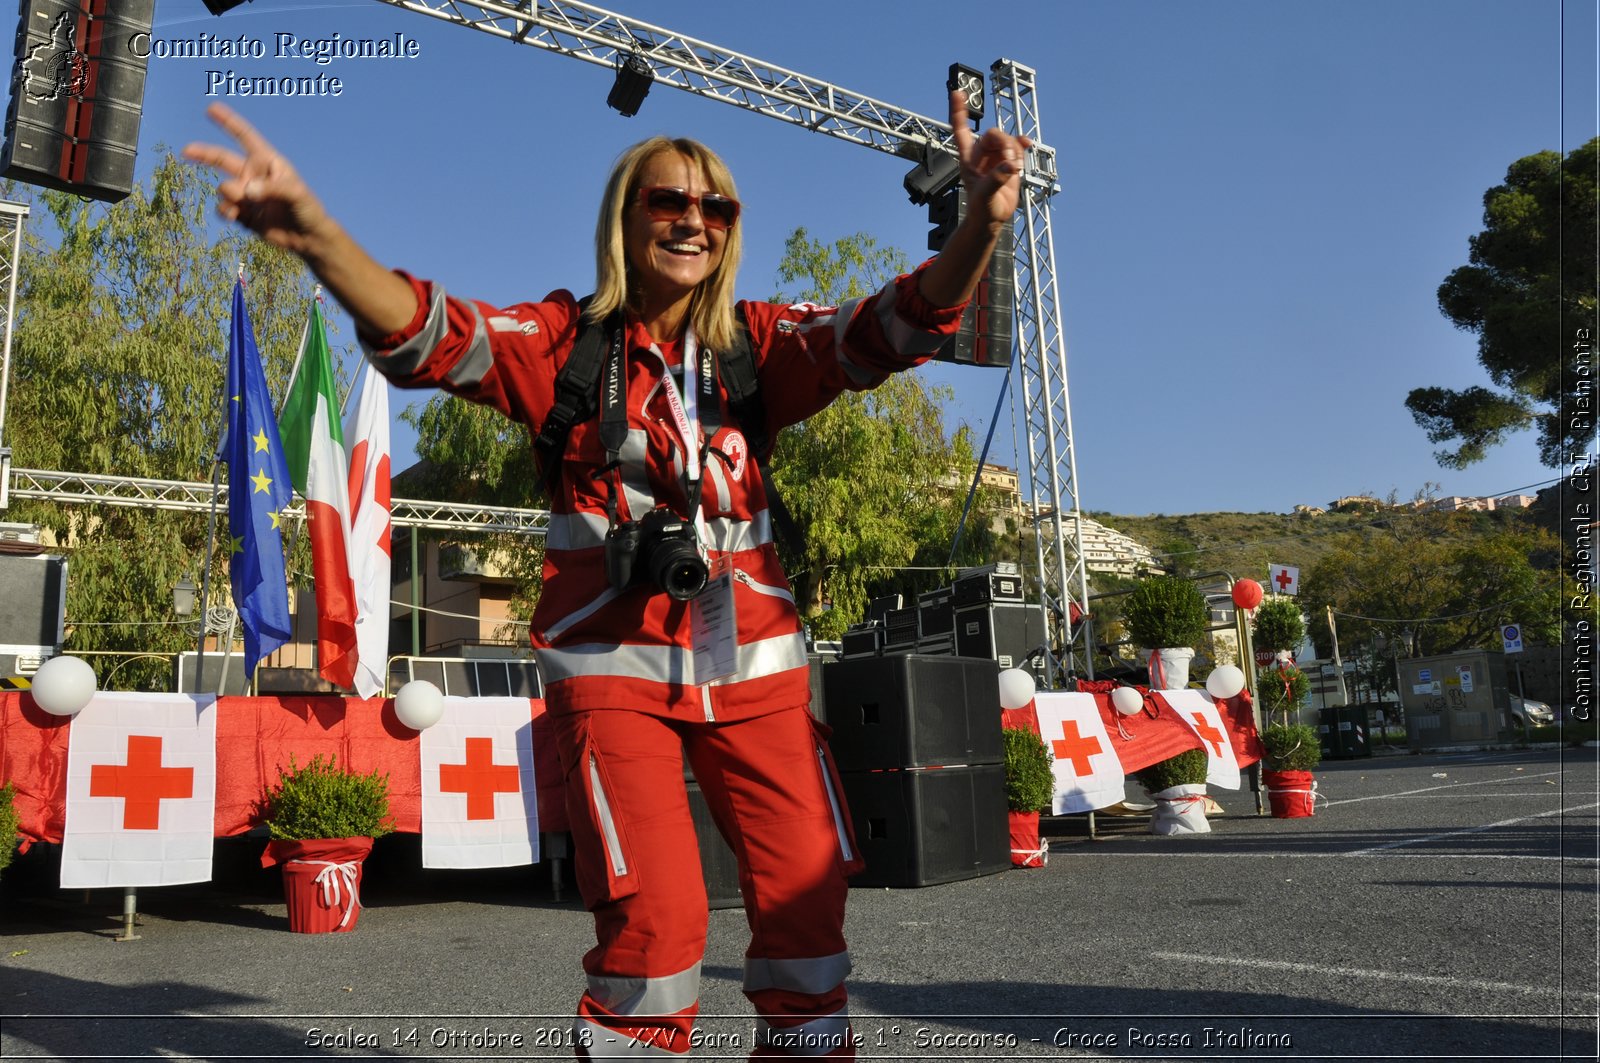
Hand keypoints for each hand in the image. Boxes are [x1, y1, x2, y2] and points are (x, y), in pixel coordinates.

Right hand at [182, 103, 333, 255]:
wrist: (308, 239)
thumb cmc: (308, 210)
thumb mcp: (296, 194)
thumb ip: (272, 189)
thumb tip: (246, 191)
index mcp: (267, 162)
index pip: (245, 137)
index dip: (228, 122)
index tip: (211, 109)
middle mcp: (253, 175)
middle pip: (222, 159)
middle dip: (204, 154)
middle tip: (186, 150)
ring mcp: (247, 194)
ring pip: (224, 189)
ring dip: (230, 195)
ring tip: (245, 203)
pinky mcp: (243, 213)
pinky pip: (223, 208)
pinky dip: (225, 211)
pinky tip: (234, 216)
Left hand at [948, 89, 1031, 226]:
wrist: (992, 218)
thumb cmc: (981, 208)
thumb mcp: (984, 196)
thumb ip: (996, 180)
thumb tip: (1010, 166)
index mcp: (968, 158)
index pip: (960, 129)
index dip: (958, 111)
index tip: (957, 92)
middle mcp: (981, 154)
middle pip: (993, 134)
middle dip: (1004, 144)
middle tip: (1011, 162)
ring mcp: (996, 157)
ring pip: (1007, 141)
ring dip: (1014, 151)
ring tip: (1015, 169)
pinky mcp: (1009, 161)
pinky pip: (1017, 146)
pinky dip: (1022, 145)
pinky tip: (1027, 144)